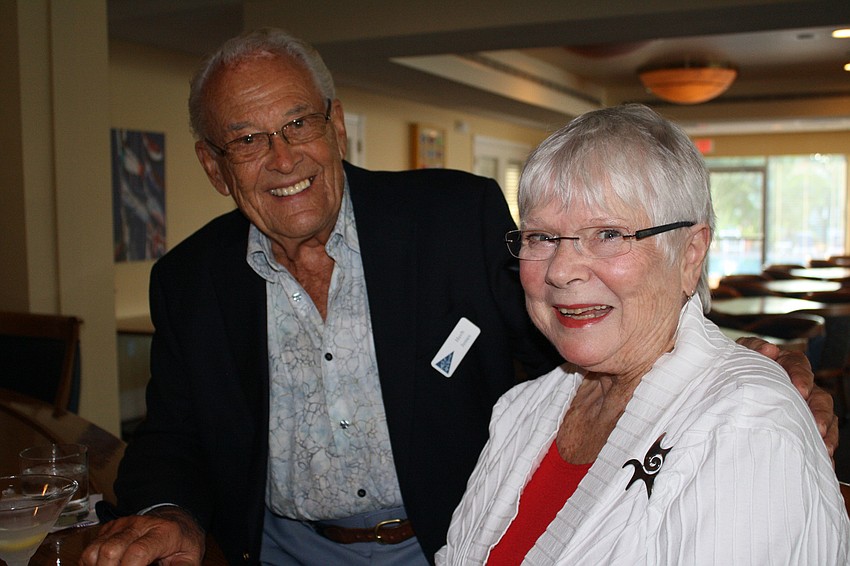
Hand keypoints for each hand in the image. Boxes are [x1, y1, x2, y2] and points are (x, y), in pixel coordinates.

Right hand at [80, 506, 204, 565]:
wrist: (177, 522)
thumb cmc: (183, 543)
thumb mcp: (189, 559)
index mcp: (163, 532)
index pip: (138, 552)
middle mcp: (140, 524)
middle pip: (111, 550)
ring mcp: (122, 524)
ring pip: (95, 549)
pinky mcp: (110, 528)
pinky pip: (90, 548)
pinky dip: (92, 564)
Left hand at [737, 337, 838, 459]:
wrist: (717, 387)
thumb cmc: (732, 369)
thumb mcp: (738, 355)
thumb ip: (752, 349)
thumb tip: (770, 350)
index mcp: (783, 364)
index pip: (798, 365)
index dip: (802, 377)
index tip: (801, 390)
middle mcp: (797, 385)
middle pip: (818, 395)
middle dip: (820, 412)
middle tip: (818, 426)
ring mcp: (801, 405)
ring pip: (824, 417)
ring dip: (827, 433)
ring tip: (824, 448)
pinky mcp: (800, 424)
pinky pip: (818, 436)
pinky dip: (822, 446)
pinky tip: (823, 459)